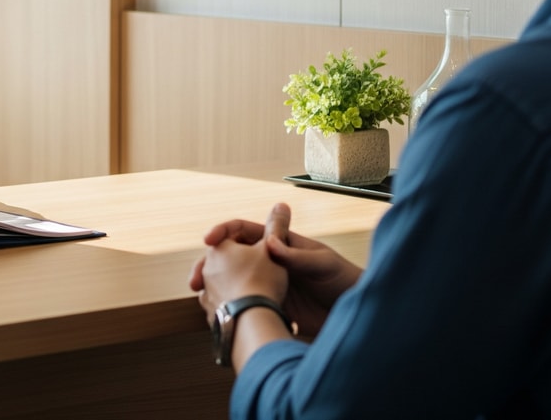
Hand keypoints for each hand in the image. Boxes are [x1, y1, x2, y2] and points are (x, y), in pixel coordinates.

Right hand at [190, 202, 362, 336]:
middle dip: (209, 265)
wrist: (356, 315)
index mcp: (280, 245)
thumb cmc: (344, 281)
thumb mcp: (322, 264)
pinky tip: (219, 318)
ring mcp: (269, 286)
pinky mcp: (273, 308)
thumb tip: (269, 243)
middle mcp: (271, 263)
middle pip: (231, 258)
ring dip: (215, 290)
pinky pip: (245, 305)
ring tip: (201, 300)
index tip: (208, 240)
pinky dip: (230, 309)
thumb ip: (296, 255)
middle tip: (194, 278)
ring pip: (234, 284)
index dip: (224, 232)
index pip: (244, 231)